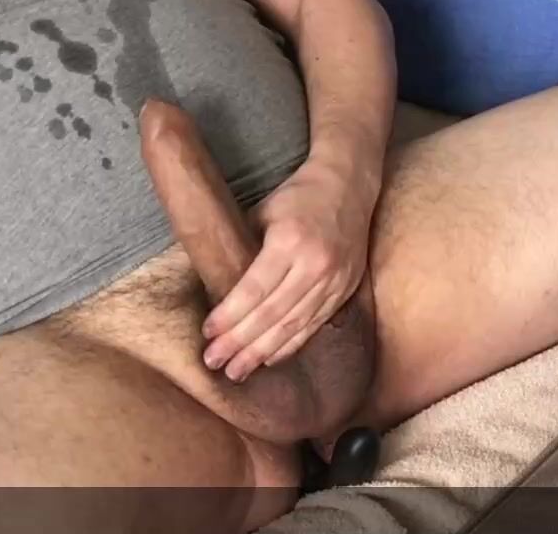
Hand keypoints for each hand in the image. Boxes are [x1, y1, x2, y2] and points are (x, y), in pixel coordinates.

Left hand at [201, 157, 374, 381]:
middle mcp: (314, 264)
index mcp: (289, 242)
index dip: (230, 315)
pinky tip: (270, 358)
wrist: (349, 185)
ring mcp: (334, 279)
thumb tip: (218, 288)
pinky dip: (291, 344)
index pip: (254, 290)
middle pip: (272, 314)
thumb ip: (245, 249)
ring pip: (294, 325)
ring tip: (238, 370)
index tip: (208, 333)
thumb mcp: (264, 212)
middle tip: (215, 362)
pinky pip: (314, 324)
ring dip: (263, 351)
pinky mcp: (345, 288)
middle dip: (240, 342)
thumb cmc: (298, 196)